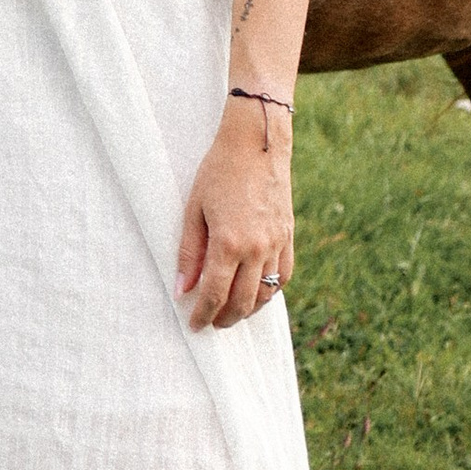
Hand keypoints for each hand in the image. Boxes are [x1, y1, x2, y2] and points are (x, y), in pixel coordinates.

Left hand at [176, 106, 295, 328]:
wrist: (255, 144)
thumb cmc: (218, 172)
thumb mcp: (194, 210)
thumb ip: (189, 253)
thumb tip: (182, 289)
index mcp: (229, 242)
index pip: (215, 294)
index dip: (203, 315)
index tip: (194, 325)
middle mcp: (257, 248)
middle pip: (243, 302)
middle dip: (225, 319)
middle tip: (211, 323)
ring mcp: (276, 243)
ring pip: (266, 293)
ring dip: (248, 310)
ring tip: (231, 312)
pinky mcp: (288, 235)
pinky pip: (284, 275)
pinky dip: (270, 291)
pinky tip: (256, 292)